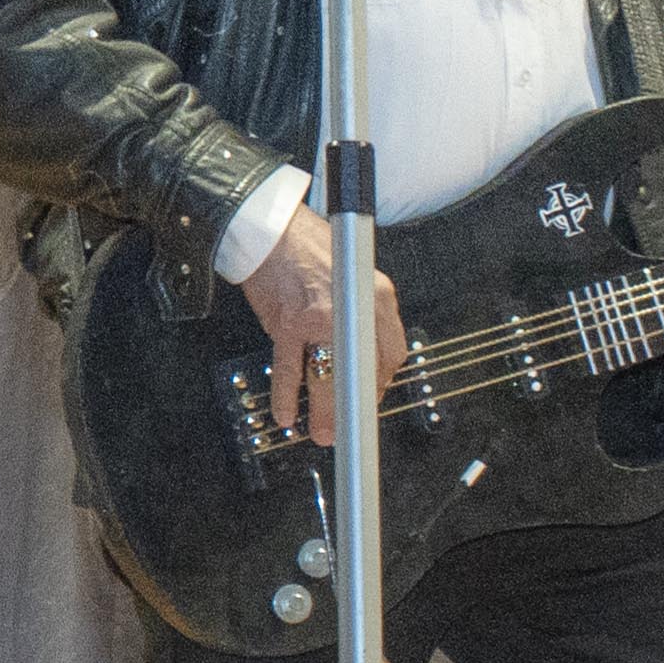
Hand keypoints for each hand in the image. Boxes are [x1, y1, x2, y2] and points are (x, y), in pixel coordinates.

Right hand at [239, 210, 408, 443]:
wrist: (271, 230)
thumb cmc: (310, 248)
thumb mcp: (356, 277)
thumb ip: (364, 313)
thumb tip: (362, 356)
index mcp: (377, 297)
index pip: (392, 353)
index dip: (382, 381)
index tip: (371, 396)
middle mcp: (354, 310)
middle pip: (365, 372)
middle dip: (357, 406)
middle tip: (349, 428)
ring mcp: (320, 319)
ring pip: (328, 376)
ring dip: (324, 410)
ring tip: (322, 432)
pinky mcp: (287, 323)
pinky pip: (289, 368)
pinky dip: (286, 395)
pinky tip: (286, 413)